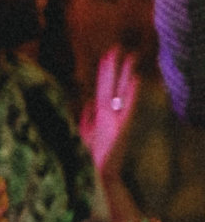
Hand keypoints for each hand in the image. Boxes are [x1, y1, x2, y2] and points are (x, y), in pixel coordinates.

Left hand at [82, 47, 140, 183]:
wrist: (98, 175)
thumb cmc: (92, 155)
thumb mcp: (85, 133)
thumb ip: (86, 118)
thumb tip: (86, 103)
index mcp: (99, 114)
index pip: (103, 87)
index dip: (106, 71)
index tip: (108, 54)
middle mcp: (109, 114)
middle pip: (112, 85)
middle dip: (114, 67)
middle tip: (118, 47)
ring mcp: (116, 120)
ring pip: (121, 92)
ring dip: (125, 74)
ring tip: (131, 56)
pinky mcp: (122, 129)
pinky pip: (128, 108)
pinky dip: (132, 94)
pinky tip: (136, 80)